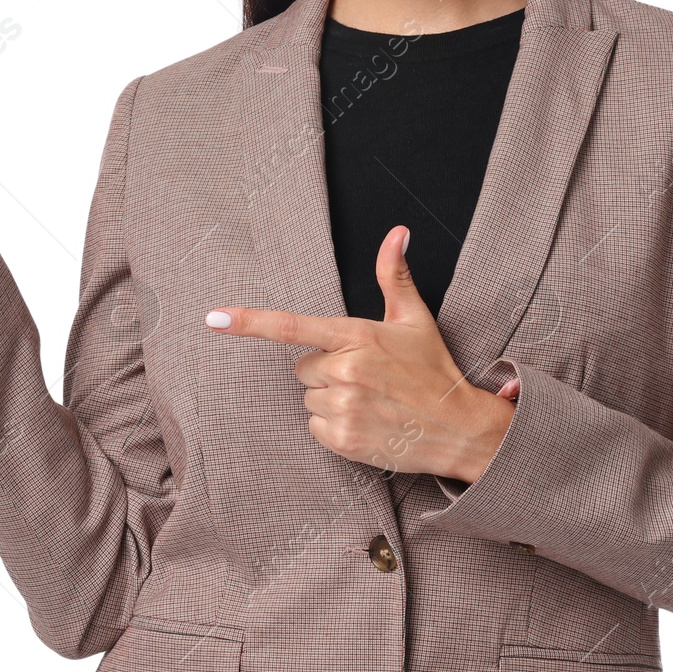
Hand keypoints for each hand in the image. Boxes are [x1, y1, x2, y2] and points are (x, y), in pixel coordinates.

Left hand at [204, 226, 518, 481]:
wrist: (458, 427)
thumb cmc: (432, 369)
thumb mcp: (415, 318)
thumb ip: (394, 274)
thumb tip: (397, 232)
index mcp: (356, 336)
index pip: (292, 327)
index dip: (249, 322)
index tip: (214, 318)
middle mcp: (346, 371)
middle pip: (303, 367)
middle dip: (326, 370)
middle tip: (366, 376)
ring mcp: (343, 406)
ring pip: (309, 397)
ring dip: (331, 398)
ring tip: (370, 399)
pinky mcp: (343, 439)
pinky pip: (315, 427)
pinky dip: (335, 426)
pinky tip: (366, 421)